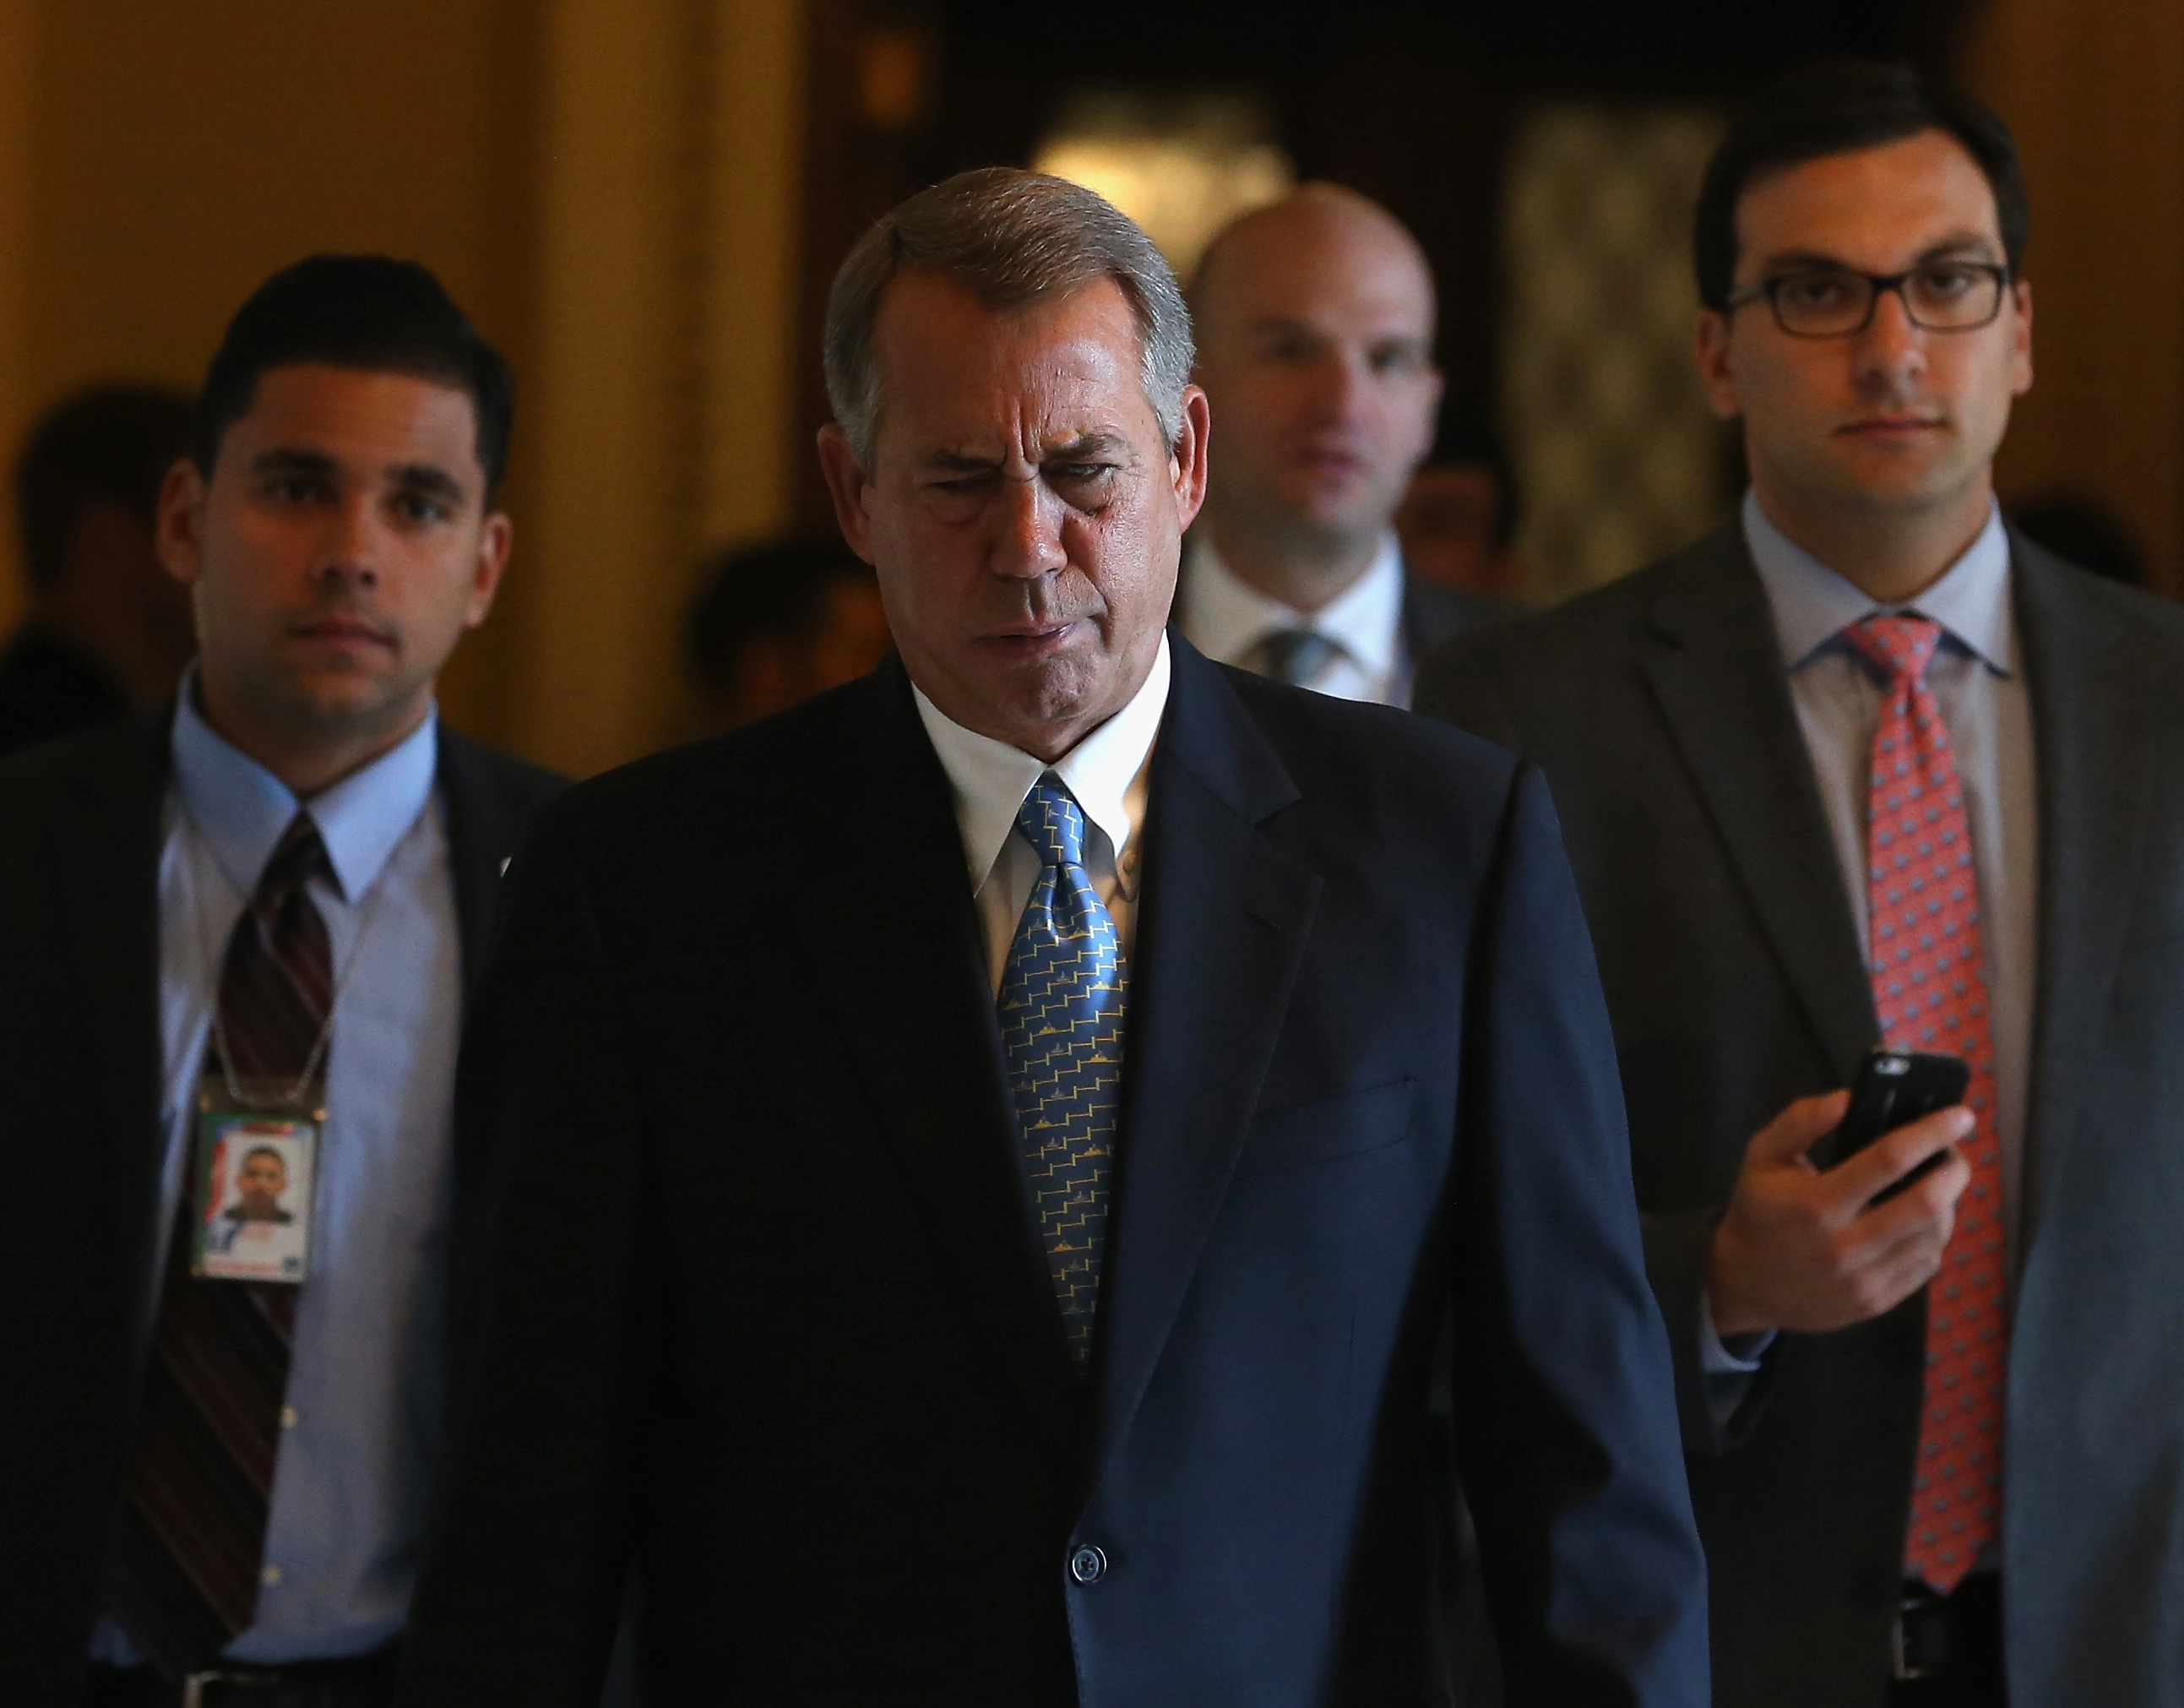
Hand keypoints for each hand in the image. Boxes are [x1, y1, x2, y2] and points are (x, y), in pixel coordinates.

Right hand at [1707, 1090, 1973, 1338]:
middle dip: (1953, 1171)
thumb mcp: (1761, 1157)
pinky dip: (1934, 1237)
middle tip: (1953, 1155)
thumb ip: (1800, 1122)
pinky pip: (1926, 1265)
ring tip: (1939, 1185)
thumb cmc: (1758, 1211)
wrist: (1745, 1285)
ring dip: (1948, 1204)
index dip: (1931, 1133)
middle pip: (1926, 1204)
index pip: (1889, 1160)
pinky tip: (1921, 1222)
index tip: (1959, 1115)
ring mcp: (1865, 1279)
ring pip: (1934, 1236)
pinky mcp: (1878, 1302)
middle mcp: (1845, 1245)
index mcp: (1816, 1203)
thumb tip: (1848, 1098)